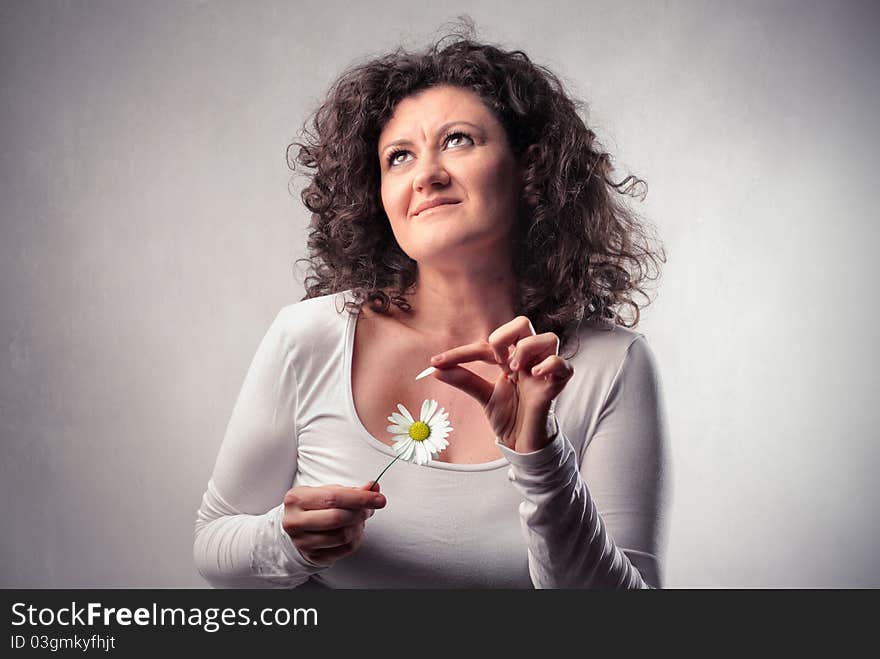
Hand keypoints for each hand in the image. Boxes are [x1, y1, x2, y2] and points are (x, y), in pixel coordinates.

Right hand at [282, 482, 385, 566]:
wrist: (297, 526)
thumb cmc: (315, 505)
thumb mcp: (328, 491)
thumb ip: (351, 490)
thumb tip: (374, 487)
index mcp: (296, 498)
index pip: (333, 497)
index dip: (360, 498)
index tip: (379, 499)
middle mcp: (295, 521)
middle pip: (338, 518)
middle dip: (360, 513)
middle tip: (369, 509)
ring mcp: (302, 542)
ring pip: (343, 536)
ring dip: (359, 527)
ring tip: (360, 520)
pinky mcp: (313, 556)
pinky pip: (344, 549)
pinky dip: (356, 539)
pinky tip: (354, 531)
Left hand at [429, 316, 573, 452]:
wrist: (523, 445)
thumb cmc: (509, 418)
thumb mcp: (482, 397)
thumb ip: (464, 381)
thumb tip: (435, 370)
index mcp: (510, 359)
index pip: (487, 344)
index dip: (460, 352)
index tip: (436, 362)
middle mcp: (528, 361)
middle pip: (523, 323)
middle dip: (504, 335)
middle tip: (495, 359)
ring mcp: (544, 372)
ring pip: (549, 338)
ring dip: (527, 348)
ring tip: (515, 370)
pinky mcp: (556, 387)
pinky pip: (563, 365)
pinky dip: (550, 365)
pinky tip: (535, 376)